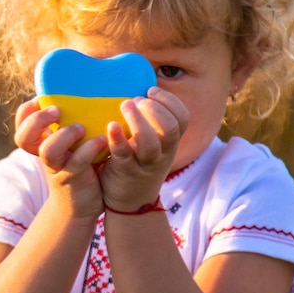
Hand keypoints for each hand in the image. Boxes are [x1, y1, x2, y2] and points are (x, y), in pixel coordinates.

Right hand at [14, 98, 106, 217]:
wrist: (83, 205)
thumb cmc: (81, 167)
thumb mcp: (72, 146)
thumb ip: (72, 126)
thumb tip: (88, 94)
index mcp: (42, 143)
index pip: (22, 125)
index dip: (25, 112)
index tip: (40, 100)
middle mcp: (45, 155)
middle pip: (24, 137)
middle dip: (37, 120)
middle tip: (56, 111)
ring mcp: (57, 168)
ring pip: (48, 151)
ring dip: (64, 135)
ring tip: (81, 128)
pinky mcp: (74, 178)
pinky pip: (78, 161)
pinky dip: (90, 148)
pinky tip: (102, 141)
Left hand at [99, 87, 188, 210]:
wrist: (130, 204)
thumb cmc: (138, 164)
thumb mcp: (153, 145)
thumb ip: (151, 122)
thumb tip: (139, 88)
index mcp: (170, 143)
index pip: (182, 118)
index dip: (169, 101)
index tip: (150, 90)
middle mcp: (163, 154)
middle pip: (171, 128)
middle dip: (155, 108)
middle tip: (135, 100)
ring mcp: (144, 165)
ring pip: (150, 144)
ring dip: (139, 121)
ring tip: (125, 105)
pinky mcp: (125, 173)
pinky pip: (123, 155)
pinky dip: (117, 139)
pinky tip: (111, 125)